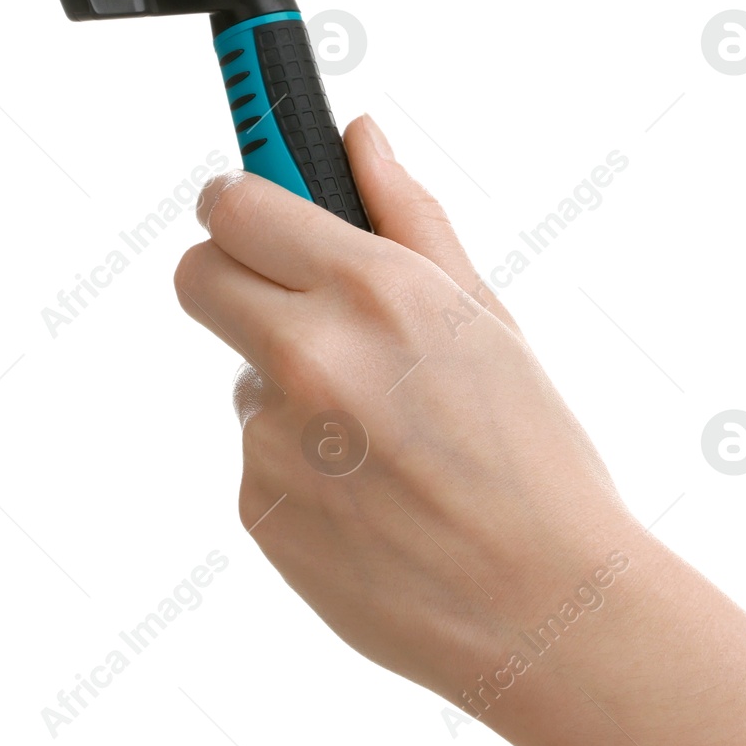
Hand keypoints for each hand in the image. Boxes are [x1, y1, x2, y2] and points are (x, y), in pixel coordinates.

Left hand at [174, 115, 641, 701]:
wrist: (547, 609)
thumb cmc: (539, 460)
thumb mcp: (488, 319)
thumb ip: (411, 216)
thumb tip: (361, 136)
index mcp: (375, 293)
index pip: (237, 203)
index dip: (244, 202)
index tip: (256, 208)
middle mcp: (308, 358)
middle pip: (199, 276)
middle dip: (236, 277)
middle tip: (299, 306)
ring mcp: (271, 442)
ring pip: (242, 378)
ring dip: (290, 389)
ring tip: (387, 441)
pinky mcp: (255, 510)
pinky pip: (258, 456)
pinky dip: (300, 464)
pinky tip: (373, 496)